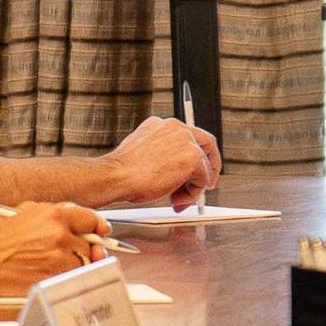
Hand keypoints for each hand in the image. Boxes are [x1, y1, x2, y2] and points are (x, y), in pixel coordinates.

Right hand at [0, 202, 113, 298]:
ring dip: (75, 265)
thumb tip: (74, 220)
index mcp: (52, 215)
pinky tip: (48, 275)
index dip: (96, 227)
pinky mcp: (50, 281)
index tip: (99, 231)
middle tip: (73, 251)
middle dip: (84, 248)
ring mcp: (57, 260)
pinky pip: (69, 280)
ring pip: (83, 264)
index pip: (90, 219)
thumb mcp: (22, 214)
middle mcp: (58, 236)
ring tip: (54, 264)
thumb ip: (52, 215)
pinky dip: (64, 279)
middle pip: (89, 245)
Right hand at [94, 117, 219, 204]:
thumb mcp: (145, 155)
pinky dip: (193, 194)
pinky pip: (203, 179)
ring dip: (193, 187)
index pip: (189, 136)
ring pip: (204, 166)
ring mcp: (186, 141)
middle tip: (204, 184)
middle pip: (207, 143)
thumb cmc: (123, 171)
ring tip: (177, 199)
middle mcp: (176, 128)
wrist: (117, 176)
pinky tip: (176, 199)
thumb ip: (164, 157)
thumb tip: (177, 174)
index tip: (193, 170)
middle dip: (208, 167)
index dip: (195, 155)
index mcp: (162, 125)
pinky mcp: (192, 158)